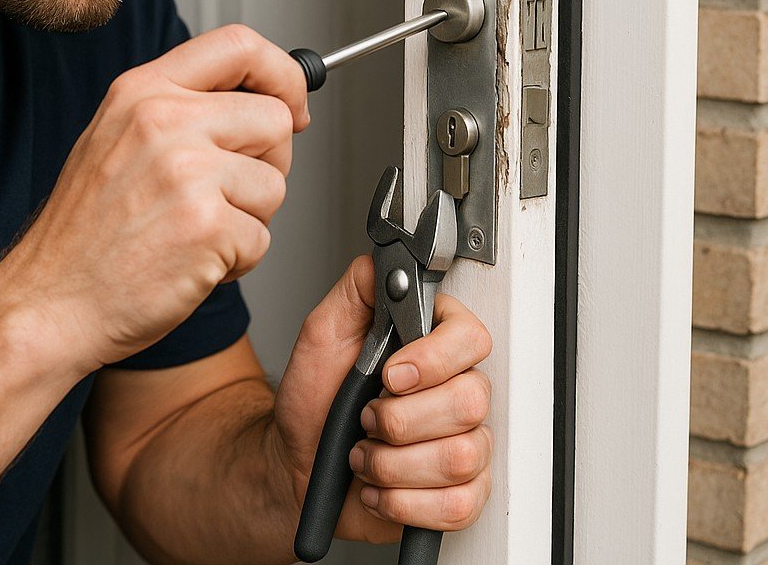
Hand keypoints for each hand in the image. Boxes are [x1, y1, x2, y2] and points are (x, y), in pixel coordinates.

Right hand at [0, 24, 308, 373]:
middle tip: (229, 194)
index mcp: (142, 91)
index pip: (239, 45)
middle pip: (275, 118)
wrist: (47, 304)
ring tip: (195, 233)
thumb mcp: (116, 138)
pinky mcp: (206, 226)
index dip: (283, 74)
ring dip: (250, 219)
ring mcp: (185, 172)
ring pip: (275, 184)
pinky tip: (190, 263)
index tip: (291, 106)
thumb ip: (183, 108)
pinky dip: (237, 260)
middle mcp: (163, 121)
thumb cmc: (85, 234)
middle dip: (270, 163)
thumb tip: (265, 99)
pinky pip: (262, 239)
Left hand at [272, 255, 492, 545]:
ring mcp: (463, 443)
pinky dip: (402, 500)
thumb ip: (358, 289)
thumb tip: (388, 262)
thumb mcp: (323, 331)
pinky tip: (379, 483)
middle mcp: (456, 390)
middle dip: (401, 419)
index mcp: (432, 344)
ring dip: (393, 462)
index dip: (434, 360)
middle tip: (366, 417)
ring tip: (366, 451)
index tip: (390, 374)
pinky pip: (457, 505)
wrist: (295, 462)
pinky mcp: (459, 494)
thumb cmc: (312, 398)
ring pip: (460, 456)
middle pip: (469, 402)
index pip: (471, 338)